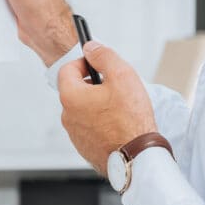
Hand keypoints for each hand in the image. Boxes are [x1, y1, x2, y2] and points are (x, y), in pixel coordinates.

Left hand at [57, 42, 157, 173]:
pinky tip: (119, 124)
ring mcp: (74, 134)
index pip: (67, 69)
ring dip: (98, 104)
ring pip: (84, 109)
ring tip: (121, 108)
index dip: (84, 62)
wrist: (137, 156)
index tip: (98, 63)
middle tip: (116, 86)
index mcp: (71, 97)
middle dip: (94, 84)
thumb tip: (91, 47)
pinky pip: (90, 127)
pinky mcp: (84, 147)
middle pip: (76, 90)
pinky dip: (101, 122)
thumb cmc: (130, 119)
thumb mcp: (122, 76)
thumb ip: (104, 56)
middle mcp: (67, 116)